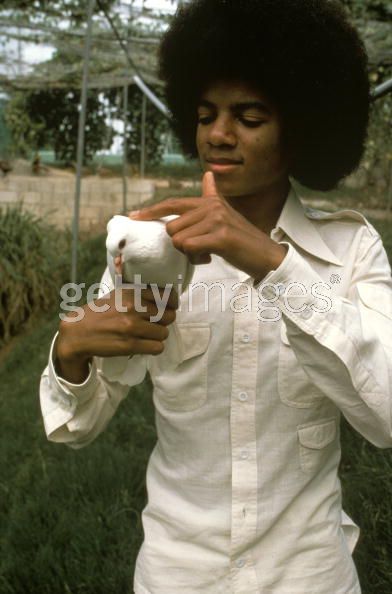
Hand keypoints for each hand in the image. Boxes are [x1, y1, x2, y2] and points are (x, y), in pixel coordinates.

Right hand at [55, 286, 177, 383]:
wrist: (78, 333)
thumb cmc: (100, 313)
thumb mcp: (118, 295)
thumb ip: (139, 294)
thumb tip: (167, 298)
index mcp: (131, 292)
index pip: (166, 295)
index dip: (172, 304)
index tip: (170, 308)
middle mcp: (133, 307)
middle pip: (168, 316)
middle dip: (164, 322)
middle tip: (155, 324)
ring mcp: (132, 326)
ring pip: (164, 333)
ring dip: (158, 336)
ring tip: (147, 336)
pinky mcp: (130, 344)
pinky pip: (157, 347)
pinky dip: (153, 348)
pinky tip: (145, 345)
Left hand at [129, 172, 286, 280]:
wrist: (266, 256)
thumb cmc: (242, 240)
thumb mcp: (226, 214)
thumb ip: (213, 197)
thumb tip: (208, 174)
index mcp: (209, 201)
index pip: (173, 203)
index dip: (151, 210)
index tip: (133, 216)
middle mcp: (211, 206)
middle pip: (172, 227)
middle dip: (181, 244)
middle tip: (200, 250)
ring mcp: (216, 219)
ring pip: (178, 239)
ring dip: (189, 253)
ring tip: (207, 254)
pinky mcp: (220, 236)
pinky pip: (190, 248)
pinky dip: (196, 258)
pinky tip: (210, 258)